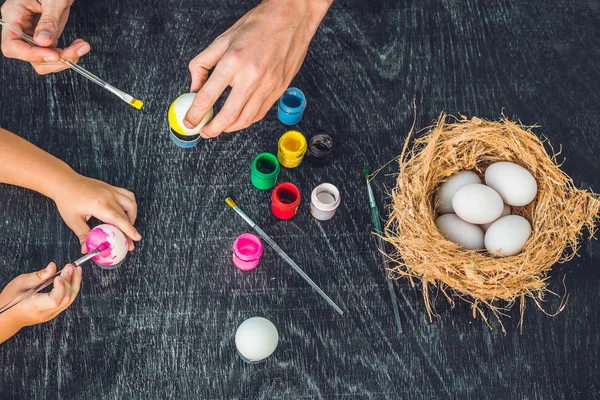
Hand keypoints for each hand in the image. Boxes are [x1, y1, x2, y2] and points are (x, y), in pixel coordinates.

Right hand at [0, 0, 89, 73]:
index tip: (54, 55)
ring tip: (82, 47)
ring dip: (64, 59)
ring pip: (42, 60)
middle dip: (54, 59)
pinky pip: (53, 54)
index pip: (12, 45)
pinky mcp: (46, 38)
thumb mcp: (53, 0)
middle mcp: (20, 27)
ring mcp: (32, 34)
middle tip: (76, 51)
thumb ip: (48, 21)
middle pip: (28, 57)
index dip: (31, 55)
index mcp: (13, 15)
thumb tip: (43, 42)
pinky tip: (79, 45)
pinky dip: (68, 54)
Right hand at [0, 263, 80, 338]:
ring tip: (76, 270)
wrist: (6, 317)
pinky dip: (71, 289)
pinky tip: (72, 278)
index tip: (59, 276)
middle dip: (70, 281)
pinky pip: (66, 301)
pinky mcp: (53, 312)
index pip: (54, 300)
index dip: (60, 287)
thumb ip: (38, 276)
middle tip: (71, 266)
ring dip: (74, 284)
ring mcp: (50, 315)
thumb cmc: (9, 299)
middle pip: (65, 299)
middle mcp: (44, 313)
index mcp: (33, 307)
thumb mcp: (20, 283)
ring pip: (69, 301)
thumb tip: (53, 267)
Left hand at [53, 173, 140, 252]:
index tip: (136, 238)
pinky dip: (131, 204)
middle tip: (130, 242)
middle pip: (125, 216)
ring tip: (129, 226)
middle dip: (129, 230)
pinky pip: (127, 195)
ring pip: (130, 203)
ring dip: (133, 216)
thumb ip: (83, 235)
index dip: (129, 230)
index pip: (118, 220)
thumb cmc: (67, 200)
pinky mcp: (111, 188)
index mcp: (99, 205)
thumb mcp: (73, 220)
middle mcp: (108, 196)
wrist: (64, 182)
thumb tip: (87, 249)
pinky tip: (127, 211)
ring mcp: (111, 191)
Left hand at [184, 0, 331, 137]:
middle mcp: (251, 76)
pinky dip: (246, 120)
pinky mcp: (279, 90)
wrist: (293, 19)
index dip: (195, 114)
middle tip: (204, 132)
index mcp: (233, 61)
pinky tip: (238, 119)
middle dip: (212, 129)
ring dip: (229, 128)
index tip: (189, 121)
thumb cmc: (259, 24)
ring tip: (219, 128)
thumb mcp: (223, 39)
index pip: (208, 96)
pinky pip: (260, 113)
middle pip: (228, 115)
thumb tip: (194, 87)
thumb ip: (203, 64)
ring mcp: (268, 85)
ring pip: (245, 119)